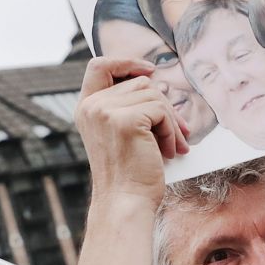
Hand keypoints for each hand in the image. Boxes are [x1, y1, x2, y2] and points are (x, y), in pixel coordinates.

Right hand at [76, 56, 189, 206]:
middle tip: (178, 131)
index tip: (149, 70)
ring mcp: (105, 111)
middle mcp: (91, 106)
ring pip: (154, 95)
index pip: (100, 65)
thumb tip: (154, 80)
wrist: (125, 202)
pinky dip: (171, 131)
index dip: (126, 62)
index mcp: (86, 107)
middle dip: (164, 106)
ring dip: (170, 121)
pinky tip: (168, 151)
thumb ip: (127, 105)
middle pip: (140, 82)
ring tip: (171, 146)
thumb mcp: (121, 132)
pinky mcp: (124, 120)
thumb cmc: (129, 173)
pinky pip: (161, 111)